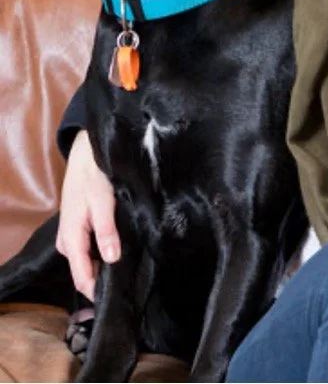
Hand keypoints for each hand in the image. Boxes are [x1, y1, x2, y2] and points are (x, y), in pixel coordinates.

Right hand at [55, 130, 119, 299]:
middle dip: (103, 280)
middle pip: (84, 270)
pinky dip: (103, 253)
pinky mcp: (81, 227)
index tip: (116, 302)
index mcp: (71, 238)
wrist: (87, 153)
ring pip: (88, 259)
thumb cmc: (94, 176)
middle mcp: (69, 241)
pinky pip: (90, 248)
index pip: (82, 276)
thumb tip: (111, 259)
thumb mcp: (102, 202)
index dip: (97, 291)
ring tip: (129, 275)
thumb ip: (106, 230)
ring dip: (104, 266)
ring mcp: (74, 234)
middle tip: (130, 289)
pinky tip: (121, 253)